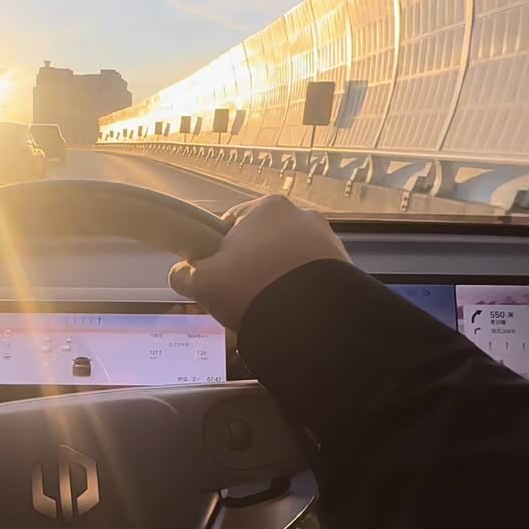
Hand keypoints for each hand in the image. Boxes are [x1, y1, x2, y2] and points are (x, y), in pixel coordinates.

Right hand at [169, 195, 351, 330]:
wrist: (312, 320)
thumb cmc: (252, 289)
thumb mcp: (203, 283)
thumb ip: (184, 274)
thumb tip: (182, 273)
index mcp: (267, 207)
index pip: (231, 224)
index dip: (218, 252)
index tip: (217, 277)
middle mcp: (302, 215)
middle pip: (263, 243)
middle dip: (252, 267)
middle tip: (242, 297)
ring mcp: (328, 240)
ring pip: (289, 261)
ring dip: (277, 280)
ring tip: (269, 309)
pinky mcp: (345, 266)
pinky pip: (312, 278)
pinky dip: (301, 292)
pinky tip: (291, 313)